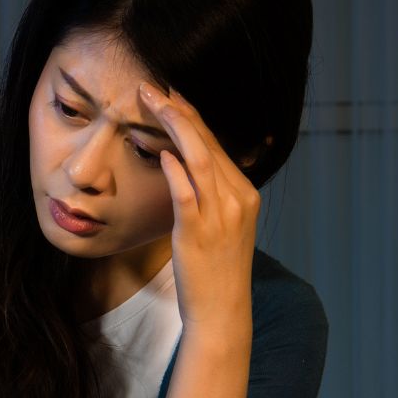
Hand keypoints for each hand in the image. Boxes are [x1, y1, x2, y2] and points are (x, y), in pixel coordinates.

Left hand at [139, 81, 257, 336]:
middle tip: (152, 87)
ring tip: (151, 104)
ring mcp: (220, 216)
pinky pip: (187, 194)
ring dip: (174, 127)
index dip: (191, 116)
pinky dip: (175, 171)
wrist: (222, 311)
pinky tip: (160, 153)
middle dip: (179, 111)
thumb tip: (185, 164)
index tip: (169, 93)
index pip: (217, 144)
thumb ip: (212, 194)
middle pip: (208, 143)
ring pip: (200, 159)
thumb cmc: (217, 269)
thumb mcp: (224, 225)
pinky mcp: (198, 232)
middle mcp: (237, 199)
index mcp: (245, 194)